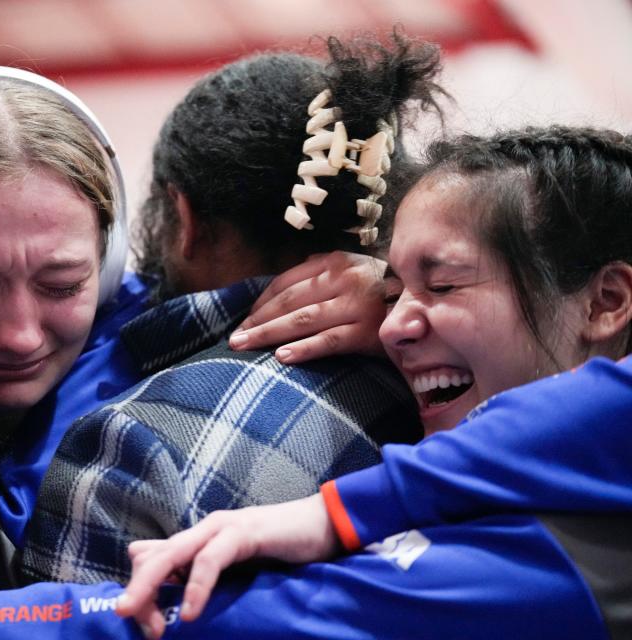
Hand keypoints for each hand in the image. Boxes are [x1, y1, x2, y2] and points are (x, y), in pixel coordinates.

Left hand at [116, 495, 339, 637]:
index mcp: (199, 539)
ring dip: (154, 586)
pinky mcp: (244, 532)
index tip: (145, 625)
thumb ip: (205, 574)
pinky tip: (191, 611)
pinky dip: (197, 585)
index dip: (142, 589)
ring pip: (174, 554)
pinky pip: (211, 559)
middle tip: (123, 614)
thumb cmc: (283, 551)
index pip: (153, 559)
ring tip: (148, 621)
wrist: (324, 526)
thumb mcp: (237, 570)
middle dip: (137, 587)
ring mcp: (222, 528)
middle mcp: (204, 529)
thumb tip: (175, 589)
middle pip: (155, 556)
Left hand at [229, 252, 387, 363]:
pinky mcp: (367, 332)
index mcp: (335, 263)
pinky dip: (304, 348)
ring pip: (302, 320)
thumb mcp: (353, 269)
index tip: (245, 318)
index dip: (261, 301)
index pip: (287, 282)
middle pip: (289, 302)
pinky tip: (281, 357)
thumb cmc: (384, 289)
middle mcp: (343, 280)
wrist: (430, 302)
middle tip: (235, 337)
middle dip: (257, 320)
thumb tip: (285, 284)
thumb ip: (322, 271)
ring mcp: (356, 306)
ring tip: (244, 345)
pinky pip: (329, 342)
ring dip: (268, 334)